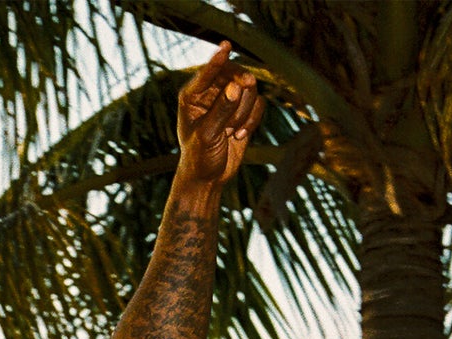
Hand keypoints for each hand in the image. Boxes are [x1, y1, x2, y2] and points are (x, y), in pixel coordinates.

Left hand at [176, 41, 263, 186]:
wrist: (208, 179)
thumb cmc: (198, 158)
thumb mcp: (207, 136)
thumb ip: (221, 110)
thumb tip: (235, 86)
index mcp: (192, 96)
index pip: (207, 72)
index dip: (218, 60)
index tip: (226, 46)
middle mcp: (210, 93)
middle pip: (235, 75)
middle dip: (240, 92)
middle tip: (246, 90)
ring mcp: (228, 101)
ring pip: (249, 89)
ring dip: (244, 111)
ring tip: (231, 131)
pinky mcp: (243, 111)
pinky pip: (258, 104)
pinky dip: (253, 119)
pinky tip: (239, 136)